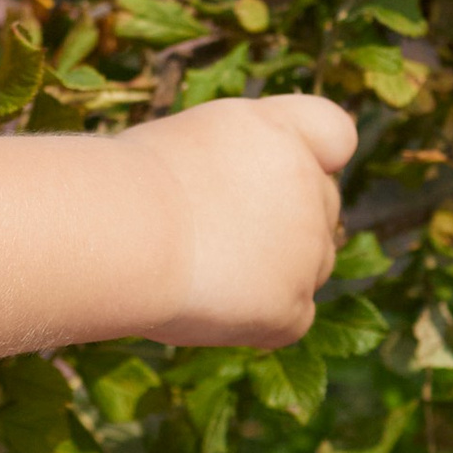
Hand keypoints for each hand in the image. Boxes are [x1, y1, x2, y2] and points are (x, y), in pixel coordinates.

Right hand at [138, 92, 356, 348]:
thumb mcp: (189, 145)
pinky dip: (255, 320)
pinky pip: (289, 319)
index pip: (335, 134)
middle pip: (322, 206)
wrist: (118, 231)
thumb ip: (237, 165)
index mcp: (280, 132)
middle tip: (215, 234)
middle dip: (284, 221)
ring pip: (311, 265)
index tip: (276, 173)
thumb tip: (245, 201)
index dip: (316, 155)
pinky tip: (207, 304)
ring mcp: (307, 249)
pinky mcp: (292, 307)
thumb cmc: (125, 185)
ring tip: (201, 268)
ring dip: (271, 271)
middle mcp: (308, 184)